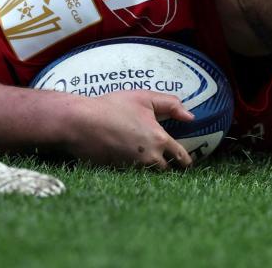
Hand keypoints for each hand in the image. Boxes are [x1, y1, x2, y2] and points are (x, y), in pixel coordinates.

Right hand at [62, 91, 194, 168]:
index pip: (180, 157)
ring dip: (150, 169)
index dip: (186, 161)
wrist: (81, 122)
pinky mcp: (117, 172)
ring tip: (147, 161)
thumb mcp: (144, 98)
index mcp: (159, 139)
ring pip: (149, 174)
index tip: (187, 163)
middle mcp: (149, 157)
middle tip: (167, 161)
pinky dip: (133, 170)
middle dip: (167, 165)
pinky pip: (131, 174)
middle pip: (165, 169)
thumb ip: (170, 105)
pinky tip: (128, 160)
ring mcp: (132, 167)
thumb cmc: (112, 106)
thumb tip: (191, 116)